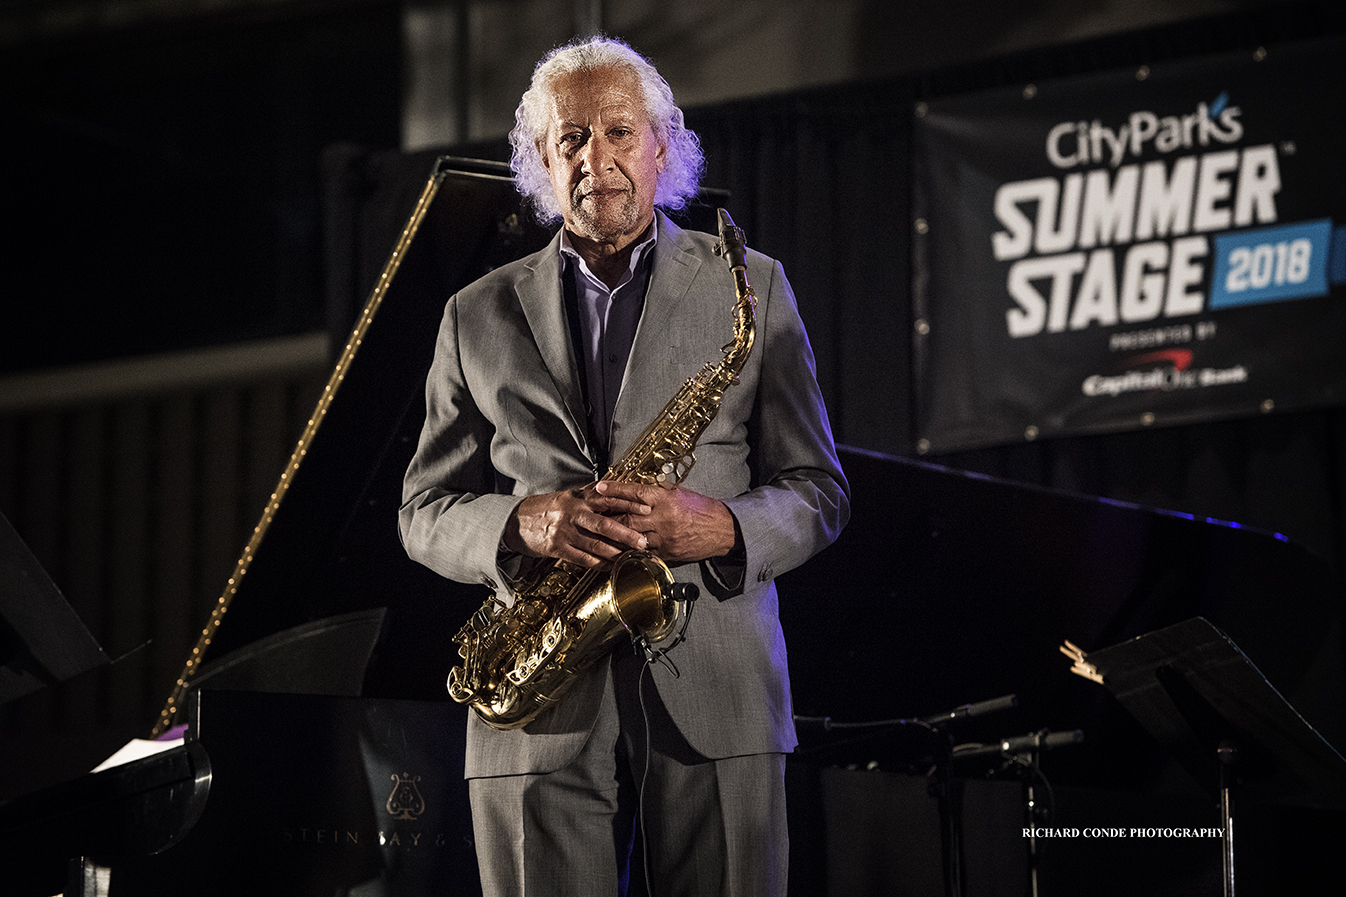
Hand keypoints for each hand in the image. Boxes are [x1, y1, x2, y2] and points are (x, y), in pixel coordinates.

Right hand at [503, 483, 651, 566]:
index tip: (647, 508)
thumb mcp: (568, 496)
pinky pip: (583, 558)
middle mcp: (572, 513)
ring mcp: (564, 531)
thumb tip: (616, 492)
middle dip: (626, 534)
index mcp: (578, 497)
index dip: (629, 503)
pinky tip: (610, 566)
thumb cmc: (547, 508)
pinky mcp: (557, 548)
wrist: (516, 520)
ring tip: (631, 557)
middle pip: (604, 523)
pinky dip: (599, 563)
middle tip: (643, 541)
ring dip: (616, 552)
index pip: (609, 497)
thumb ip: (590, 496)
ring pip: (595, 544)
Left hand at [594, 481, 738, 564]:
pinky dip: (629, 550)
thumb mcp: (680, 493)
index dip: (615, 489)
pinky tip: (616, 551)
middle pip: (627, 516)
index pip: (634, 492)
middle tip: (591, 513)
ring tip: (598, 534)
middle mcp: (663, 517)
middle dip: (608, 515)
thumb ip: (658, 492)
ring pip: (632, 537)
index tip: (599, 487)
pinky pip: (643, 552)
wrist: (723, 529)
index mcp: (665, 499)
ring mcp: (664, 536)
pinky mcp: (667, 552)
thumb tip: (638, 489)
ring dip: (614, 536)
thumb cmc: (702, 509)